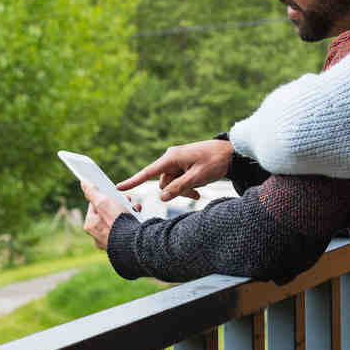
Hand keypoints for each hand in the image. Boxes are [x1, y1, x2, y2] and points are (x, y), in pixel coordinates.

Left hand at [80, 180, 140, 250]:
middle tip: (126, 198)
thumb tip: (83, 182)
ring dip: (126, 211)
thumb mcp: (104, 202)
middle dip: (118, 203)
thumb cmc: (118, 222)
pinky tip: (137, 216)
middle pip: (107, 212)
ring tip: (134, 207)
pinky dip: (131, 221)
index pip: (94, 205)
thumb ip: (92, 192)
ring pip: (117, 220)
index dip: (104, 196)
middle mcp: (98, 235)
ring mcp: (110, 241)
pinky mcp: (121, 244)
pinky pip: (125, 229)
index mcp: (90, 225)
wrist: (134, 242)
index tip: (112, 192)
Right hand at [117, 139, 233, 201]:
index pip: (148, 172)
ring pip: (171, 183)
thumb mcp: (197, 177)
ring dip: (182, 190)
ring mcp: (177, 161)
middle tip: (193, 194)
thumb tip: (162, 197)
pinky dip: (185, 186)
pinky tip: (197, 189)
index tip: (118, 188)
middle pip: (163, 182)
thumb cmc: (215, 162)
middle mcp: (171, 158)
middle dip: (175, 191)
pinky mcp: (183, 165)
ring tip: (197, 191)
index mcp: (172, 157)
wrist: (230, 153)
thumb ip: (179, 188)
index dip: (133, 181)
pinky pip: (178, 180)